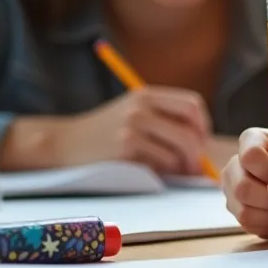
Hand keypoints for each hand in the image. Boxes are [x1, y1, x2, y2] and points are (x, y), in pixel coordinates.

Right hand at [53, 86, 210, 174]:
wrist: (64, 143)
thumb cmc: (103, 133)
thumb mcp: (131, 112)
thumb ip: (162, 118)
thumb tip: (200, 143)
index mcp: (146, 95)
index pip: (191, 105)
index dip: (203, 125)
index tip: (201, 141)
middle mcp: (141, 107)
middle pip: (190, 130)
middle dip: (198, 152)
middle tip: (195, 166)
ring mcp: (133, 127)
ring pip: (179, 150)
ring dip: (182, 166)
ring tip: (176, 171)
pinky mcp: (125, 149)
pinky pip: (162, 163)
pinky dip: (165, 172)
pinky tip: (154, 172)